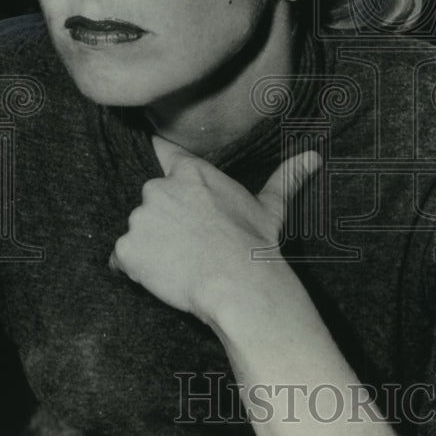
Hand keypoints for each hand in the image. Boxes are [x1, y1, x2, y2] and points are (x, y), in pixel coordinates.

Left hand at [109, 135, 320, 325]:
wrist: (238, 283)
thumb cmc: (255, 244)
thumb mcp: (271, 208)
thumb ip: (285, 178)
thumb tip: (314, 157)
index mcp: (190, 173)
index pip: (163, 152)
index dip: (160, 160)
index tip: (154, 158)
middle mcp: (158, 188)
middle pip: (152, 202)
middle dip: (164, 220)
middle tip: (189, 245)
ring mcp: (140, 218)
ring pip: (138, 231)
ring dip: (149, 246)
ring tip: (179, 264)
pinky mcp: (128, 248)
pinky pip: (121, 259)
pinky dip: (133, 269)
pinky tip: (161, 278)